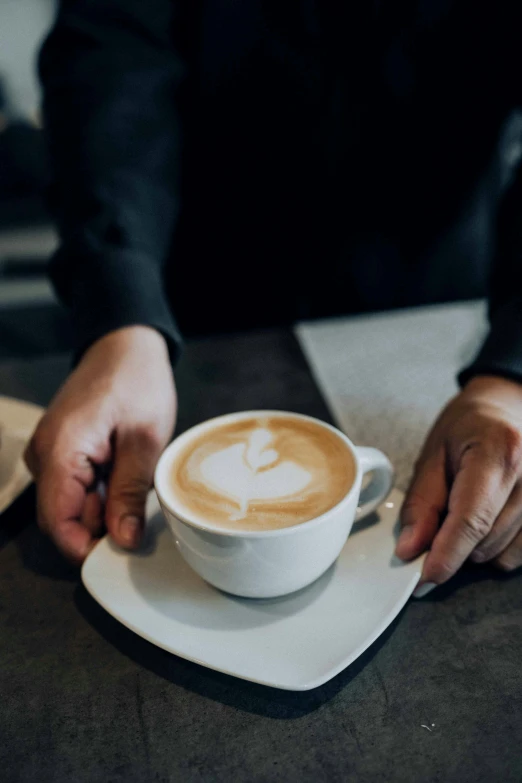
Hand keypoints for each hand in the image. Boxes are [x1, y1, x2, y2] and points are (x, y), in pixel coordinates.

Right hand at [25, 326, 176, 563]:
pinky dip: (101, 489)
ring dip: (104, 506)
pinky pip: (76, 486)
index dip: (86, 547)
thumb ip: (129, 493)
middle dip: (101, 525)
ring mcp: (50, 453)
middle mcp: (44, 455)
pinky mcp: (61, 450)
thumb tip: (123, 540)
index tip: (121, 553)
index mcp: (59, 451)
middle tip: (141, 509)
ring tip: (136, 479)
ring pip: (72, 504)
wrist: (125, 345)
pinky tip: (126, 471)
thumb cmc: (136, 381)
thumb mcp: (145, 440)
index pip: (57, 522)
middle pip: (64, 517)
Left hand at [396, 375, 521, 588]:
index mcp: (498, 451)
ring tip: (467, 510)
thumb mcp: (432, 456)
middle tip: (440, 520)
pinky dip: (497, 548)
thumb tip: (410, 550)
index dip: (446, 554)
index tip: (425, 577)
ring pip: (502, 553)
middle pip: (485, 539)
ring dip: (475, 547)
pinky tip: (489, 520)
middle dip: (453, 545)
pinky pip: (520, 554)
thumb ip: (421, 506)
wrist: (505, 409)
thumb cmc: (467, 428)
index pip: (471, 518)